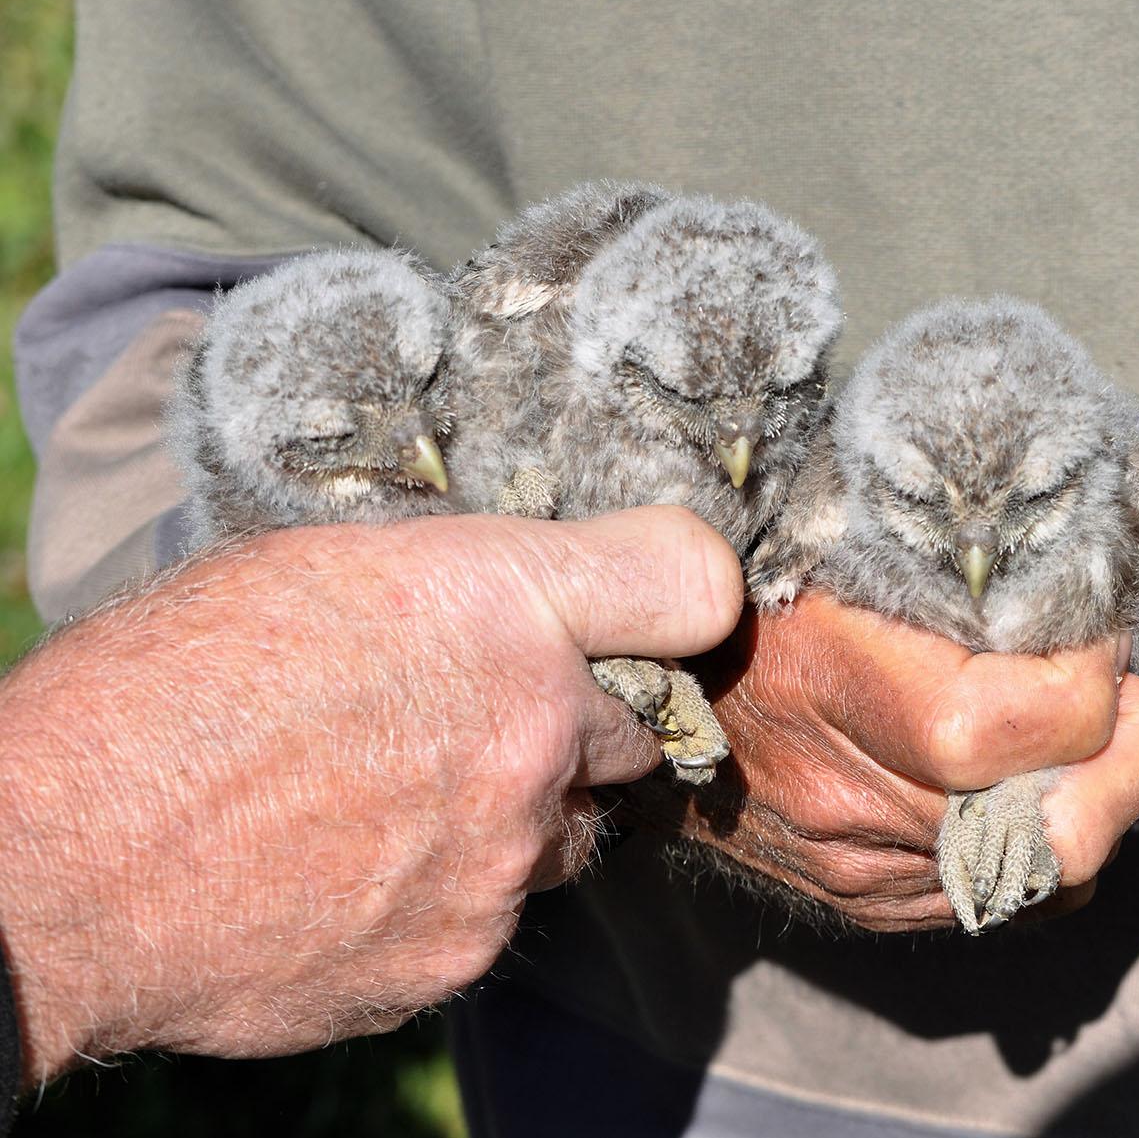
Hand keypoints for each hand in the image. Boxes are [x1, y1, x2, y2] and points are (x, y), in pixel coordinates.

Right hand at [0, 506, 741, 1082]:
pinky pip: (493, 914)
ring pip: (567, 833)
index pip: (689, 580)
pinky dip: (447, 894)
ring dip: (519, 816)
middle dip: (579, 723)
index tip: (665, 613)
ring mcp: (505, 858)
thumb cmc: (162, 686)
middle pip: (636, 728)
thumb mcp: (317, 569)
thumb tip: (529, 610)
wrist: (59, 863)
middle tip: (479, 719)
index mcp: (498, 601)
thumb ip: (459, 589)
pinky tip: (351, 871)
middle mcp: (532, 728)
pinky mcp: (462, 955)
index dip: (683, 597)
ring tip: (394, 801)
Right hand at [635, 592, 1138, 931]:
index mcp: (852, 692)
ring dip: (1097, 802)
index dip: (1099, 674)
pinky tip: (1039, 787)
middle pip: (1067, 827)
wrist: (637, 685)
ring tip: (1092, 736)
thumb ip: (949, 554)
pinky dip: (1046, 847)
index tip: (1096, 629)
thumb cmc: (748, 587)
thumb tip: (1069, 563)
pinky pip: (1005, 902)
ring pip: (1050, 875)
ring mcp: (864, 870)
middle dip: (1132, 760)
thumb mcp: (835, 536)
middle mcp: (859, 804)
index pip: (1044, 722)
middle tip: (1134, 698)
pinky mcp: (867, 903)